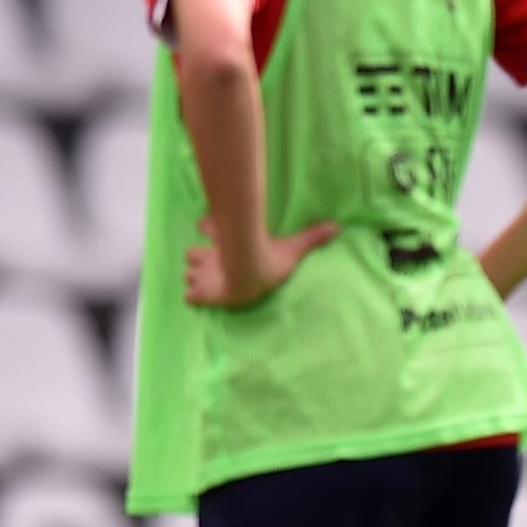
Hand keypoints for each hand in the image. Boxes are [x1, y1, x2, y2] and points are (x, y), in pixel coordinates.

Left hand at [184, 213, 336, 309]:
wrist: (250, 274)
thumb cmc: (267, 259)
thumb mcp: (292, 248)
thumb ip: (311, 238)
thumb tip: (337, 226)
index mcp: (225, 243)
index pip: (206, 227)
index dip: (206, 228)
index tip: (206, 227)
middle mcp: (210, 256)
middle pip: (193, 253)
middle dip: (199, 258)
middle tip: (208, 263)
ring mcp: (203, 274)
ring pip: (189, 274)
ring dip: (195, 277)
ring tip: (204, 281)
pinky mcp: (200, 293)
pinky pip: (189, 297)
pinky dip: (193, 297)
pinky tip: (200, 300)